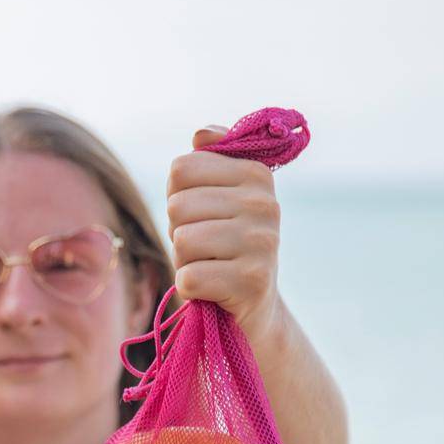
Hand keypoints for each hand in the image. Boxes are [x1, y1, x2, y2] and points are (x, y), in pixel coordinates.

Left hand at [165, 125, 284, 337]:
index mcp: (257, 174)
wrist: (253, 310)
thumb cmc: (225, 248)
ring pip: (181, 241)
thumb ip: (210, 160)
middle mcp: (265, 204)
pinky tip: (212, 290)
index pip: (181, 169)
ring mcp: (263, 243)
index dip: (178, 197)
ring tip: (211, 267)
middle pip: (178, 206)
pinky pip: (189, 277)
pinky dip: (190, 289)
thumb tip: (201, 134)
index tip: (203, 215)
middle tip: (207, 249)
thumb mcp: (220, 199)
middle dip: (181, 233)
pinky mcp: (252, 282)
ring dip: (185, 262)